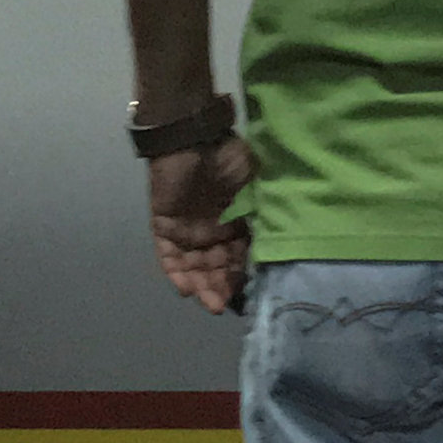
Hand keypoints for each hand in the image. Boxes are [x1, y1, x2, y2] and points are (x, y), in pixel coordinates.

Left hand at [148, 136, 255, 313]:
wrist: (193, 137)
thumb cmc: (228, 158)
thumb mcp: (255, 187)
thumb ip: (260, 216)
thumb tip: (277, 245)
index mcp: (236, 224)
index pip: (239, 259)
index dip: (241, 277)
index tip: (245, 295)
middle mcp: (211, 232)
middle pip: (215, 268)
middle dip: (219, 288)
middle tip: (222, 305)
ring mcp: (187, 231)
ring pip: (193, 267)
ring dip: (200, 286)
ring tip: (207, 302)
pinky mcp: (164, 227)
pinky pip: (168, 256)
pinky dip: (176, 273)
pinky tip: (185, 289)